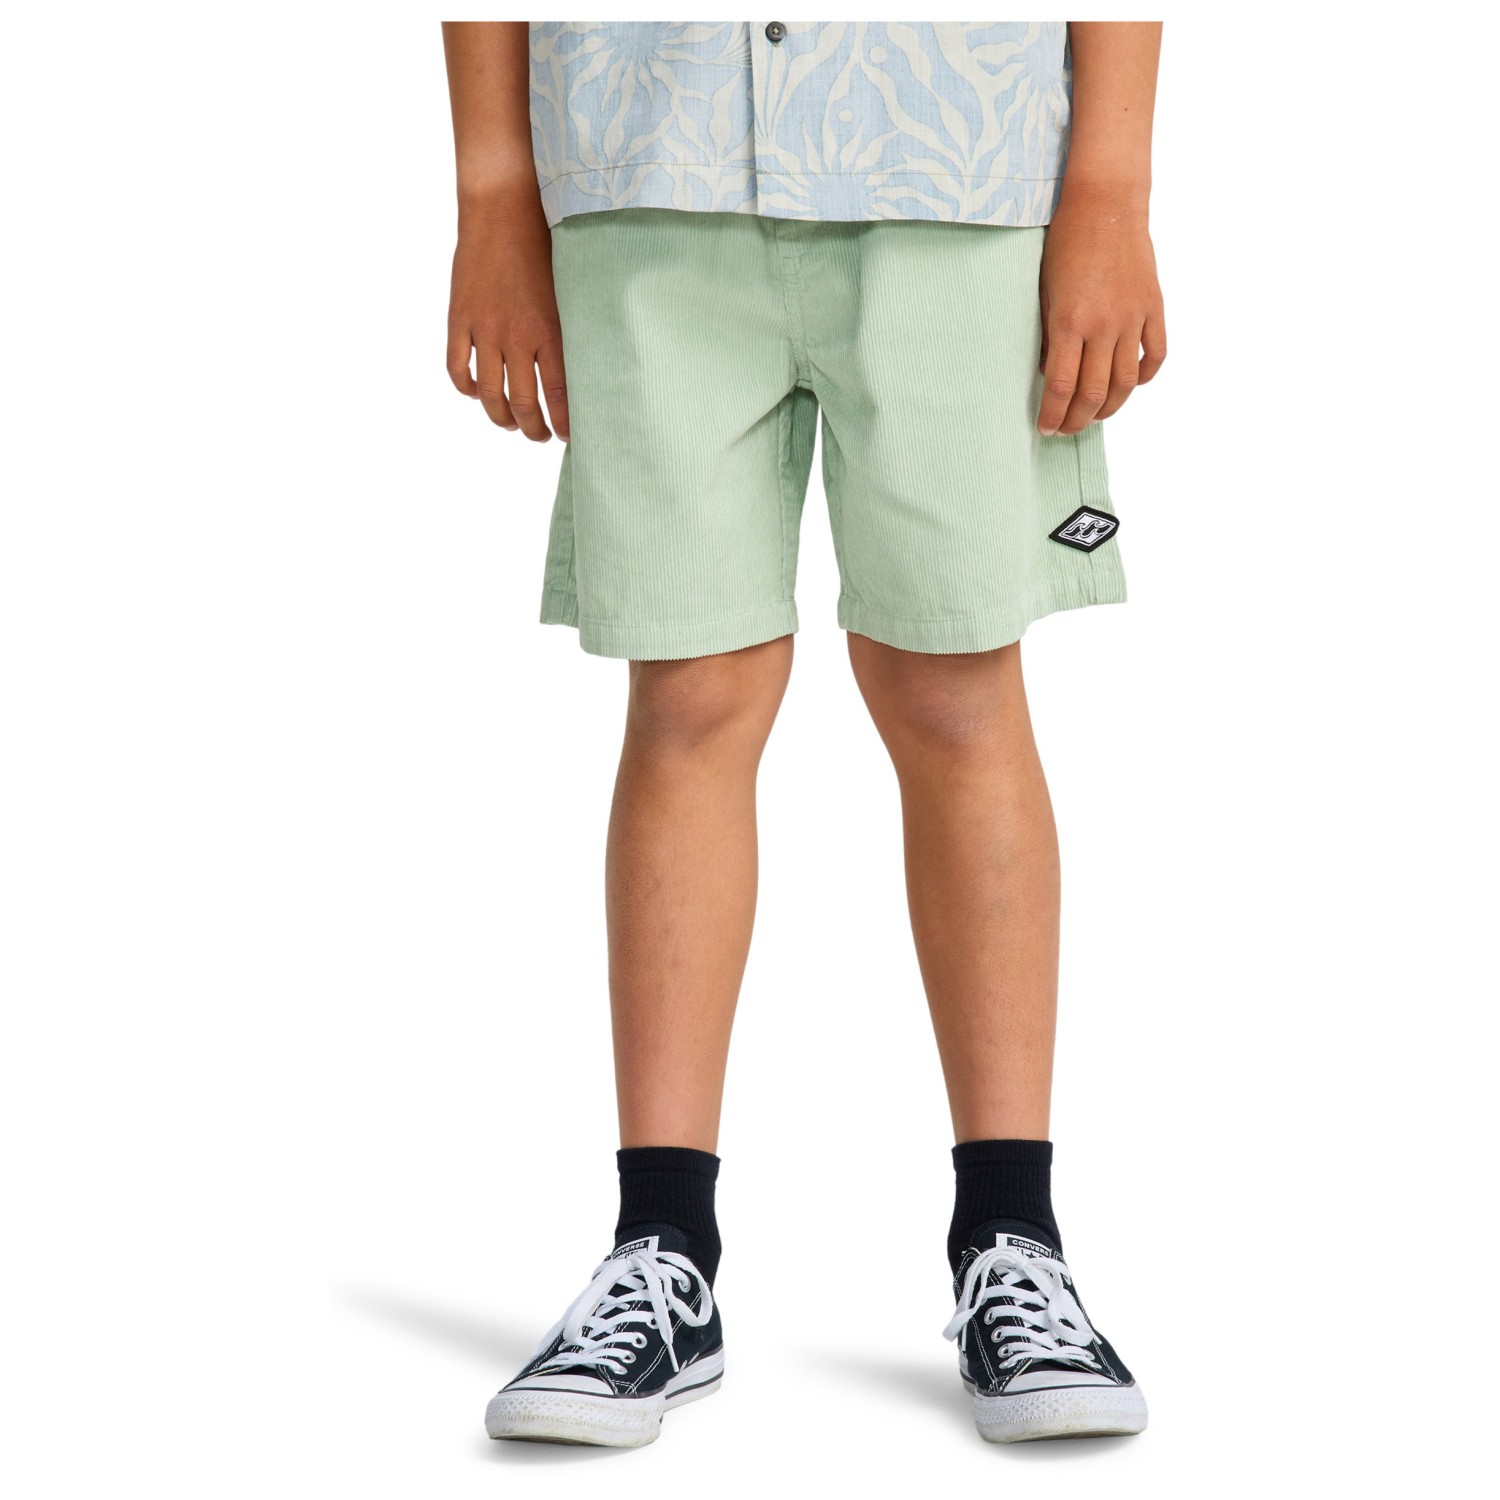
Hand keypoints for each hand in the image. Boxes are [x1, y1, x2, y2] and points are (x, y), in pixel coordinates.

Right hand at [446, 188, 567, 440]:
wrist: (502, 206)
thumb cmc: (546, 242)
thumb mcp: (572, 287)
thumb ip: (575, 326)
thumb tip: (591, 363)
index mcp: (550, 331)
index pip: (561, 395)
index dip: (565, 423)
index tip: (571, 436)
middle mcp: (515, 336)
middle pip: (522, 404)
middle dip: (534, 429)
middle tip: (541, 436)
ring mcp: (484, 330)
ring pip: (489, 395)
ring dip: (501, 418)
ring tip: (512, 424)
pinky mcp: (459, 319)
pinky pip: (458, 369)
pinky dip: (467, 389)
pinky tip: (478, 394)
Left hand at [1037, 192, 1165, 436]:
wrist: (1106, 204)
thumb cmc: (1066, 245)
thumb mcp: (1046, 293)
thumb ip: (1051, 337)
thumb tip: (1053, 375)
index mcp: (1070, 322)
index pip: (1061, 388)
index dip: (1054, 415)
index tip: (1046, 428)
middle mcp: (1104, 325)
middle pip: (1094, 394)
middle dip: (1078, 421)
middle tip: (1067, 429)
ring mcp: (1132, 317)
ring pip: (1125, 382)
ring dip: (1109, 407)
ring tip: (1094, 415)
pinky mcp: (1154, 307)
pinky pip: (1155, 355)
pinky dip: (1145, 377)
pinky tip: (1130, 384)